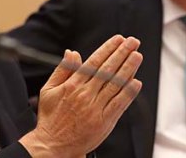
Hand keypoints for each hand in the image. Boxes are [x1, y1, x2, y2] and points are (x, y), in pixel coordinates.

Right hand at [19, 35, 142, 157]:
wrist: (52, 145)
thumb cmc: (50, 118)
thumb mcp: (48, 90)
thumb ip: (63, 70)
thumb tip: (72, 53)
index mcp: (72, 85)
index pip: (94, 61)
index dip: (108, 49)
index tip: (118, 39)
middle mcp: (85, 94)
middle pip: (108, 69)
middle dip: (122, 53)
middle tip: (133, 42)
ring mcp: (96, 108)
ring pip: (115, 84)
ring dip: (128, 68)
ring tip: (137, 56)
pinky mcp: (104, 122)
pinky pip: (119, 104)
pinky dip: (128, 93)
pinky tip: (136, 82)